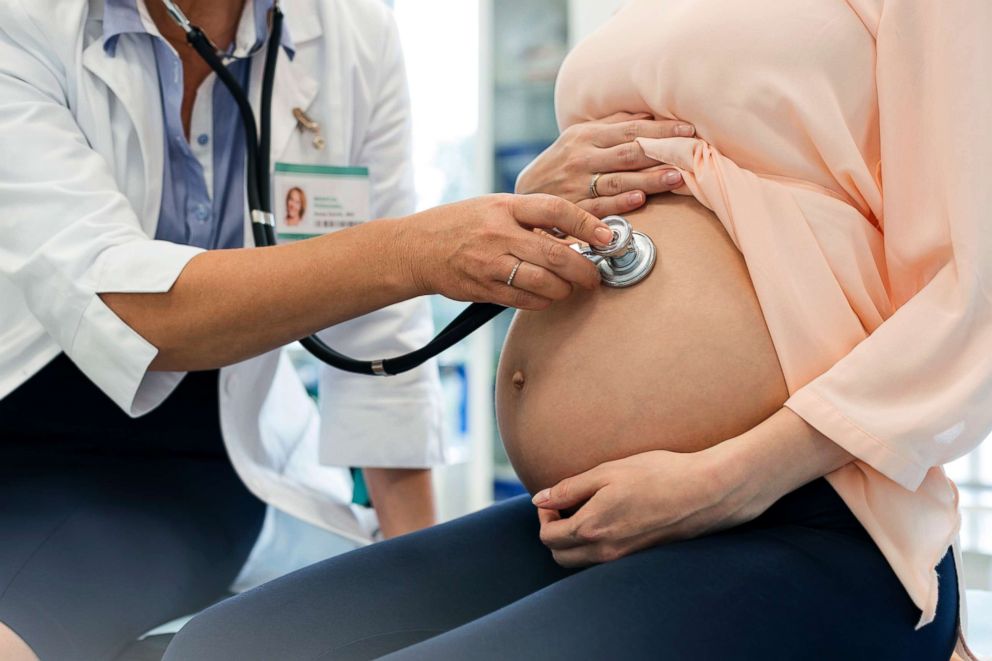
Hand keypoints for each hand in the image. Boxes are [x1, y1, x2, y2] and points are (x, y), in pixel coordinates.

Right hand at [404, 193, 614, 310]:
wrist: (416, 248)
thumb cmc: (461, 224)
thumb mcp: (495, 207)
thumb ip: (531, 218)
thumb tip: (576, 235)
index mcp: (505, 206)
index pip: (555, 209)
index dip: (587, 224)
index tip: (607, 236)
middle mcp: (498, 233)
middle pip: (556, 255)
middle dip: (584, 270)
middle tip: (595, 276)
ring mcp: (490, 263)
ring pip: (544, 283)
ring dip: (565, 289)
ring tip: (571, 287)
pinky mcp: (484, 289)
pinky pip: (526, 301)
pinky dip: (544, 301)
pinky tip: (548, 295)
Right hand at [516, 112, 693, 217]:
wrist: (525, 194)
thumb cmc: (560, 163)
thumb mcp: (579, 138)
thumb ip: (612, 126)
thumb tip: (649, 114)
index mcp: (585, 136)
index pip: (630, 130)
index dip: (661, 130)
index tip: (688, 129)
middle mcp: (581, 158)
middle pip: (628, 153)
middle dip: (661, 152)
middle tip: (690, 151)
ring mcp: (576, 184)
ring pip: (618, 180)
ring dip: (649, 179)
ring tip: (676, 178)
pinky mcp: (573, 209)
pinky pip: (600, 206)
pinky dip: (620, 203)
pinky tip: (640, 200)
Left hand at [531, 446, 768, 567]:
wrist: (706, 491)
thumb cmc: (658, 474)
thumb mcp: (607, 472)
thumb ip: (570, 488)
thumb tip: (540, 499)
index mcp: (592, 528)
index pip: (548, 537)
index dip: (544, 516)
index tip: (554, 499)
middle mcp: (605, 551)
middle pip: (560, 557)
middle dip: (554, 533)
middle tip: (565, 507)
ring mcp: (624, 558)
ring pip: (581, 563)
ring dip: (573, 543)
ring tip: (585, 512)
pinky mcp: (640, 557)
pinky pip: (603, 562)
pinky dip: (594, 547)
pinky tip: (608, 521)